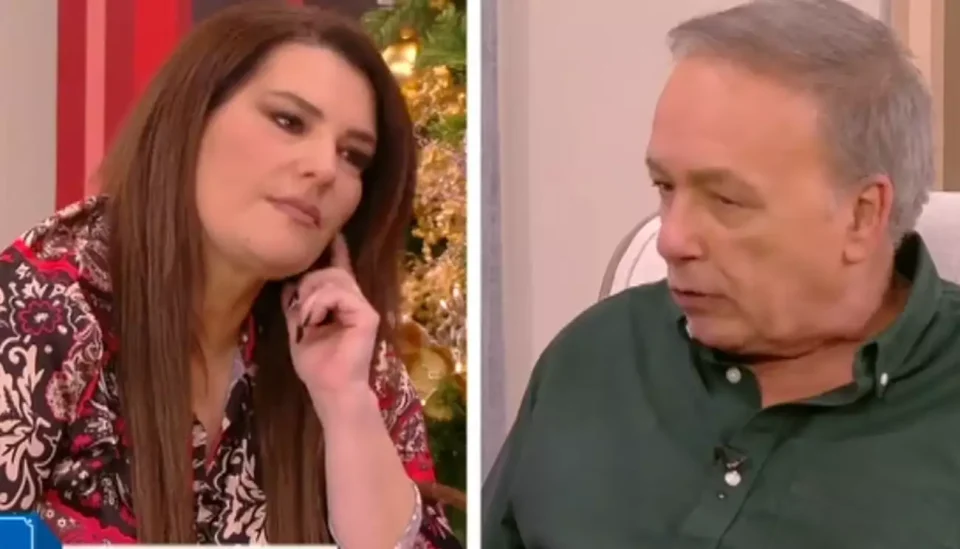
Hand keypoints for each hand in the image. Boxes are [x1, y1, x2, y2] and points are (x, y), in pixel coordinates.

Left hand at [283, 234, 379, 403]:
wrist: (330, 389)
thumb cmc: (315, 365)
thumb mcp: (298, 328)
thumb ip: (297, 305)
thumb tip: (290, 282)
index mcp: (341, 304)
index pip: (340, 270)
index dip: (337, 251)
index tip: (334, 234)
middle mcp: (355, 301)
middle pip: (330, 271)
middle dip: (308, 284)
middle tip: (301, 310)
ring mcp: (363, 307)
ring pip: (333, 278)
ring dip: (311, 296)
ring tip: (308, 318)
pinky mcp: (367, 315)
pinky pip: (338, 293)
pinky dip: (319, 304)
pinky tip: (314, 319)